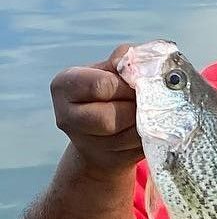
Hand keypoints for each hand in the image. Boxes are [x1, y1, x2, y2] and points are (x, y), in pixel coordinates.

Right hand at [50, 45, 143, 176]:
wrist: (111, 126)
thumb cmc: (116, 90)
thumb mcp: (116, 68)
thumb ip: (127, 58)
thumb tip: (141, 62)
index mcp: (64, 85)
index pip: (101, 85)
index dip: (126, 86)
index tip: (137, 84)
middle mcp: (66, 116)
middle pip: (108, 119)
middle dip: (135, 109)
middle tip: (146, 102)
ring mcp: (84, 143)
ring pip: (127, 136)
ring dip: (147, 124)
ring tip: (150, 113)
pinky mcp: (107, 160)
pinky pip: (137, 149)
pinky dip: (151, 137)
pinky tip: (151, 128)